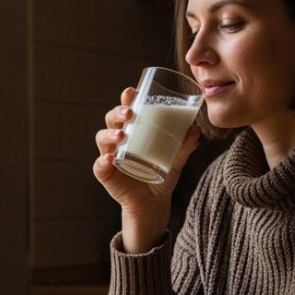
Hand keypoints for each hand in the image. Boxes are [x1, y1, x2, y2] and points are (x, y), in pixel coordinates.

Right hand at [93, 87, 201, 251]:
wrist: (153, 203)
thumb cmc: (161, 175)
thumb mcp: (176, 160)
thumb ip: (185, 146)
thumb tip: (196, 129)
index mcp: (133, 131)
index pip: (126, 110)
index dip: (126, 99)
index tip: (131, 91)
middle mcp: (118, 140)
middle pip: (110, 119)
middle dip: (117, 113)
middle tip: (130, 113)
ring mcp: (109, 155)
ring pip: (102, 139)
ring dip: (110, 134)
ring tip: (122, 135)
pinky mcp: (105, 174)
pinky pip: (99, 165)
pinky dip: (103, 161)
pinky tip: (111, 159)